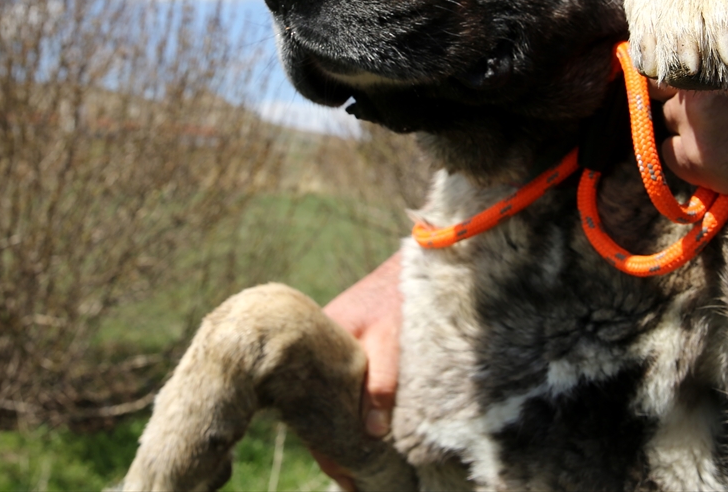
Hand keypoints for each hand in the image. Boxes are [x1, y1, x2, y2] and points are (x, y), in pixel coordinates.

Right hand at [312, 251, 402, 491]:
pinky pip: (339, 389)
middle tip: (353, 482)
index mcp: (317, 345)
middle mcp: (317, 349)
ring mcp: (329, 349)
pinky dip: (349, 412)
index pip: (311, 412)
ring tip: (358, 469)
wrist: (417, 259)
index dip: (327, 450)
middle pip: (316, 410)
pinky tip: (363, 434)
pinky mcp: (345, 347)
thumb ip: (381, 382)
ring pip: (328, 401)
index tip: (346, 479)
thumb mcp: (391, 339)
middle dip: (332, 446)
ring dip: (342, 431)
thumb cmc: (400, 295)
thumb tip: (371, 433)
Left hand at [652, 0, 727, 207]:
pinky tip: (716, 154)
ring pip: (667, 117)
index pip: (682, 34)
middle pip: (669, 76)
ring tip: (726, 127)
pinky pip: (668, 156)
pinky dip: (687, 155)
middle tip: (716, 97)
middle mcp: (700, 72)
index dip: (693, 47)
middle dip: (687, 86)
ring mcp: (696, 118)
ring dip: (689, 121)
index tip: (706, 58)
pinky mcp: (701, 161)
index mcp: (726, 32)